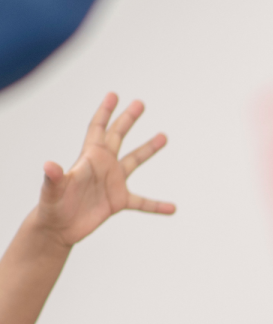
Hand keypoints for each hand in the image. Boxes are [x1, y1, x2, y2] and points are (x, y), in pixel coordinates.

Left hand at [33, 93, 174, 248]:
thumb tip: (49, 165)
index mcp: (89, 158)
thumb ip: (54, 178)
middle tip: (140, 103)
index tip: (114, 95)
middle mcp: (103, 166)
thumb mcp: (53, 191)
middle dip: (128, 119)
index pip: (98, 129)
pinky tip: (173, 208)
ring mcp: (112, 183)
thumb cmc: (52, 207)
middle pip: (118, 137)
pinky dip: (157, 205)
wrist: (58, 228)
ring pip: (134, 161)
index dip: (105, 113)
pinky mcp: (118, 202)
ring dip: (148, 149)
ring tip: (163, 136)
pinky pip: (143, 202)